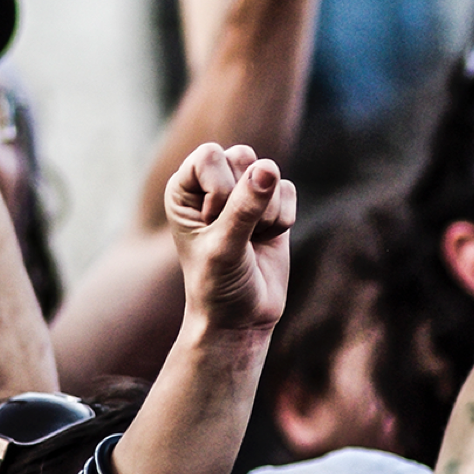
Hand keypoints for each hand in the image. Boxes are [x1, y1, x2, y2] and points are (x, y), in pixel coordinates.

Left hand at [164, 142, 293, 331]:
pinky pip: (289, 189)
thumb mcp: (224, 248)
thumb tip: (268, 168)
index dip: (219, 188)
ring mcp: (244, 190)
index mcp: (185, 187)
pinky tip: (266, 240)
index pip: (209, 155)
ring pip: (269, 172)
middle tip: (233, 234)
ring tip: (249, 241)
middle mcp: (212, 182)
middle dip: (246, 199)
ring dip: (266, 214)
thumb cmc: (218, 285)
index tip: (212, 224)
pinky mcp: (273, 202)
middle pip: (243, 156)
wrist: (241, 318)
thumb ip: (244, 208)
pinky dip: (283, 220)